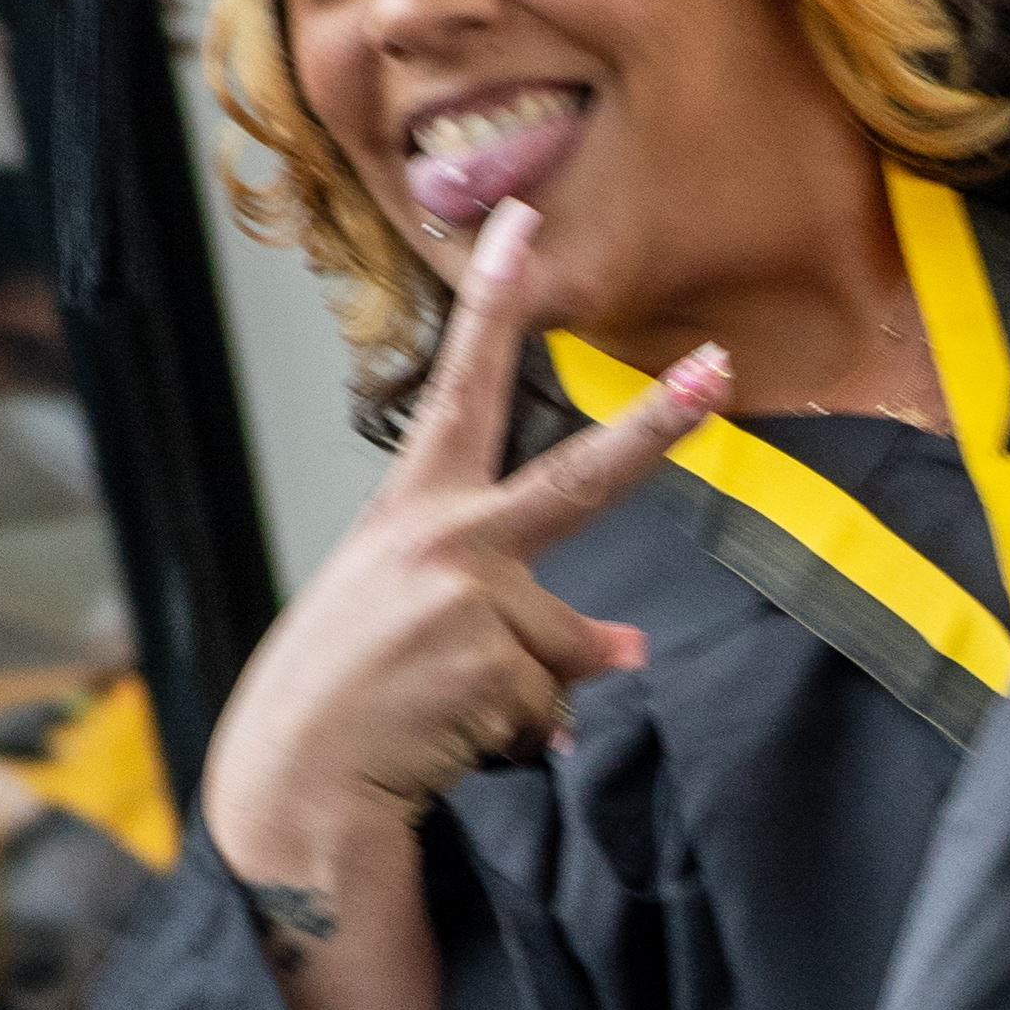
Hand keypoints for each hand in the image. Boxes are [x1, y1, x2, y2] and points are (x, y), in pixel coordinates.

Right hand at [201, 201, 724, 882]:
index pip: (461, 390)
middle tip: (719, 369)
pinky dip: (519, 740)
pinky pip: (553, 710)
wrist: (291, 786)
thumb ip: (514, 610)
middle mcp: (444, 540)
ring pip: (568, 651)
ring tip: (440, 712)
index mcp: (413, 512)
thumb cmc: (347, 695)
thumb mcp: (418, 624)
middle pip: (579, 478)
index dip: (493, 304)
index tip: (521, 222)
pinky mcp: (492, 666)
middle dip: (656, 424)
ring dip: (525, 699)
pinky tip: (447, 742)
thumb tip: (631, 649)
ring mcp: (470, 599)